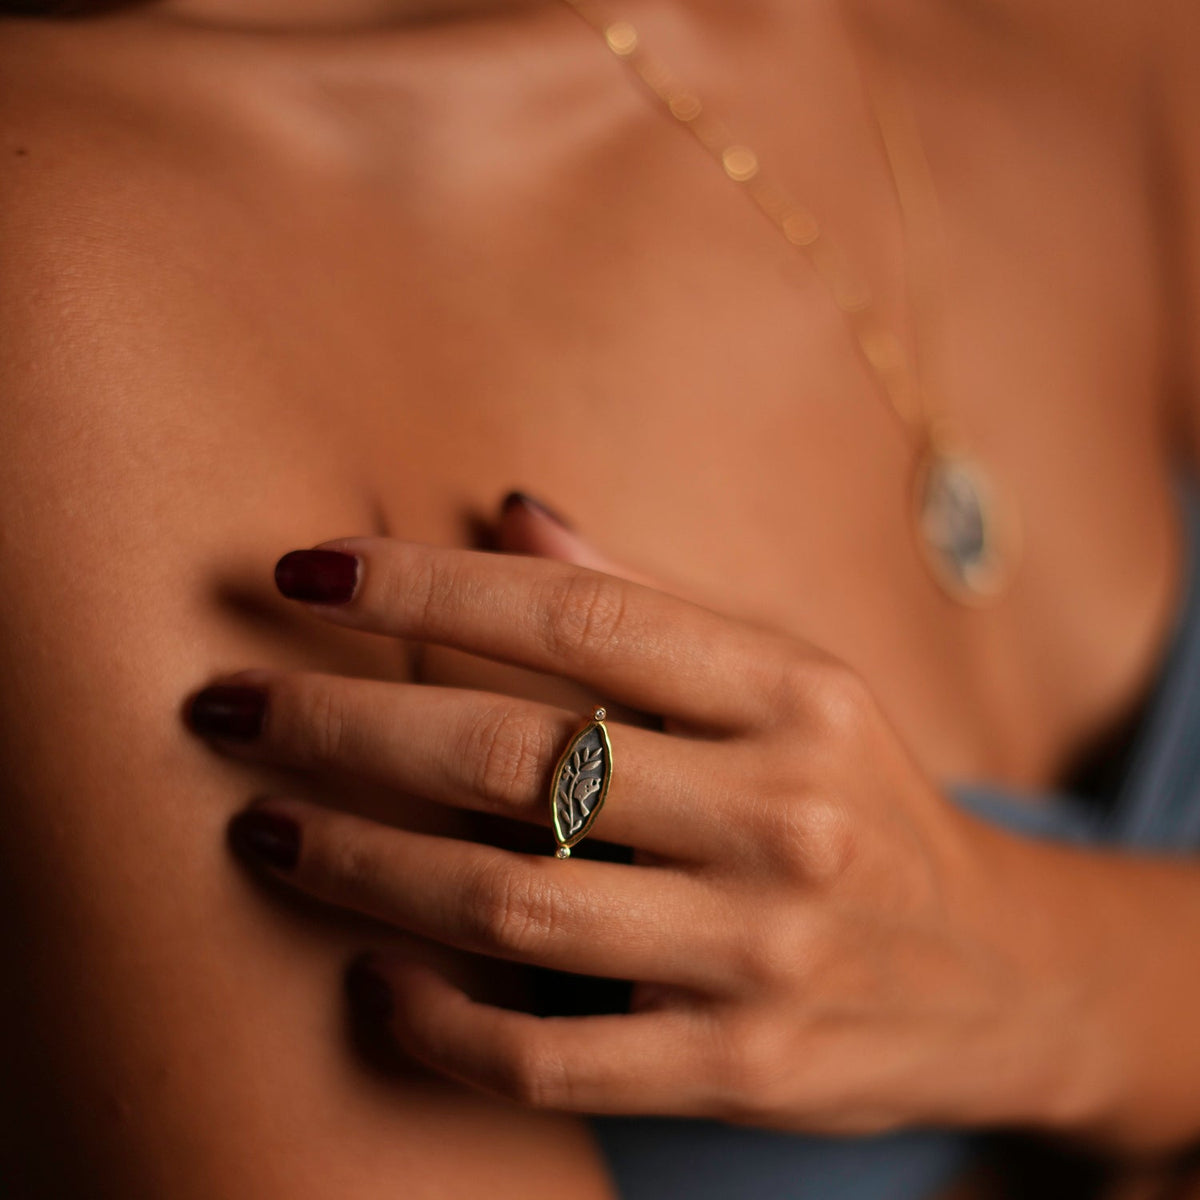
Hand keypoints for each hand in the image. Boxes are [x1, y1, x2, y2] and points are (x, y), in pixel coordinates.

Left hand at [186, 501, 1078, 1133]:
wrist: (1001, 967)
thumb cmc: (865, 795)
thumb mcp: (795, 677)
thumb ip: (653, 600)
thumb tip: (508, 516)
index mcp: (792, 692)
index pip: (576, 616)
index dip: (425, 588)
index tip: (305, 571)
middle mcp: (785, 811)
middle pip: (518, 757)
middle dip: (343, 724)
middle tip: (225, 706)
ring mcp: (766, 948)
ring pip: (515, 905)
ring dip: (361, 865)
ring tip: (262, 828)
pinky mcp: (746, 1066)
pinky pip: (555, 1055)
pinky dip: (440, 1021)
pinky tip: (365, 976)